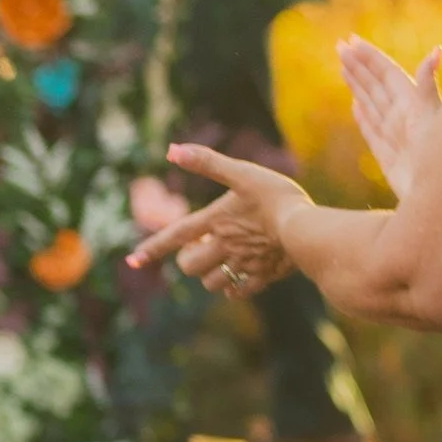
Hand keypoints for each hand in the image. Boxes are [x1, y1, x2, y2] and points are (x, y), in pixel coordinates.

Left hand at [129, 141, 303, 296]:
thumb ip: (208, 162)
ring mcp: (243, 264)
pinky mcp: (264, 276)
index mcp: (216, 221)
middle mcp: (224, 246)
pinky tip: (239, 277)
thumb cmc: (276, 196)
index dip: (152, 247)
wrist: (309, 228)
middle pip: (190, 266)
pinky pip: (239, 291)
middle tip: (203, 246)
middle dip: (189, 259)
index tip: (132, 260)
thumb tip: (171, 150)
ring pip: (211, 282)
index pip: (175, 236)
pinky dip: (234, 288)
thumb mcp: (242, 172)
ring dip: (210, 274)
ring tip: (223, 259)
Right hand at [339, 33, 441, 201]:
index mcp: (412, 105)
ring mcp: (396, 137)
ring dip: (357, 86)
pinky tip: (356, 108)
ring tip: (343, 69)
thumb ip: (428, 86)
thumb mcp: (435, 117)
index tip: (350, 41)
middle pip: (376, 86)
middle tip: (339, 46)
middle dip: (358, 66)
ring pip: (372, 105)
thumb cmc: (440, 158)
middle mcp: (403, 118)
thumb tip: (436, 51)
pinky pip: (372, 132)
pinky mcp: (389, 159)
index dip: (369, 57)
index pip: (386, 74)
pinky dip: (362, 118)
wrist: (439, 198)